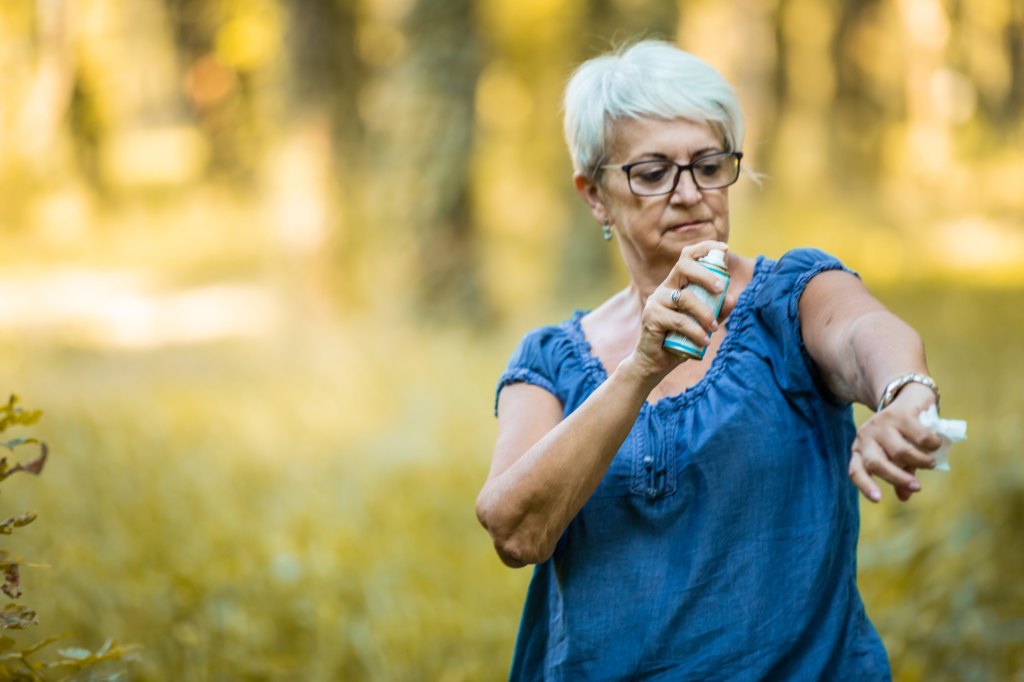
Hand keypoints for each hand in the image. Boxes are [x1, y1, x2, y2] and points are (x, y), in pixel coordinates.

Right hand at [630, 240, 734, 378]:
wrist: (655, 362)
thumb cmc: (679, 340)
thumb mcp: (704, 324)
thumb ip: (718, 311)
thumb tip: (732, 297)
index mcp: (676, 284)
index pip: (687, 257)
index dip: (704, 248)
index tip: (724, 249)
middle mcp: (665, 288)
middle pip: (683, 267)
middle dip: (706, 275)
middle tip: (721, 288)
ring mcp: (656, 301)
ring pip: (684, 298)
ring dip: (704, 313)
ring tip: (714, 329)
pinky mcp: (651, 317)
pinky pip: (678, 321)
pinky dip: (695, 331)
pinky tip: (704, 341)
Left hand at [848, 383, 943, 502]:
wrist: (909, 399)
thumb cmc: (902, 435)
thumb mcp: (899, 457)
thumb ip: (901, 474)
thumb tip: (904, 497)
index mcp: (860, 450)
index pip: (855, 471)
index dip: (865, 486)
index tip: (879, 499)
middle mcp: (865, 436)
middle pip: (876, 463)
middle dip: (897, 478)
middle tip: (917, 487)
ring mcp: (880, 424)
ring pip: (900, 451)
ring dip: (920, 461)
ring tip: (930, 463)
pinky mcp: (898, 414)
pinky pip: (920, 437)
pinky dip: (932, 444)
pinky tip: (936, 444)